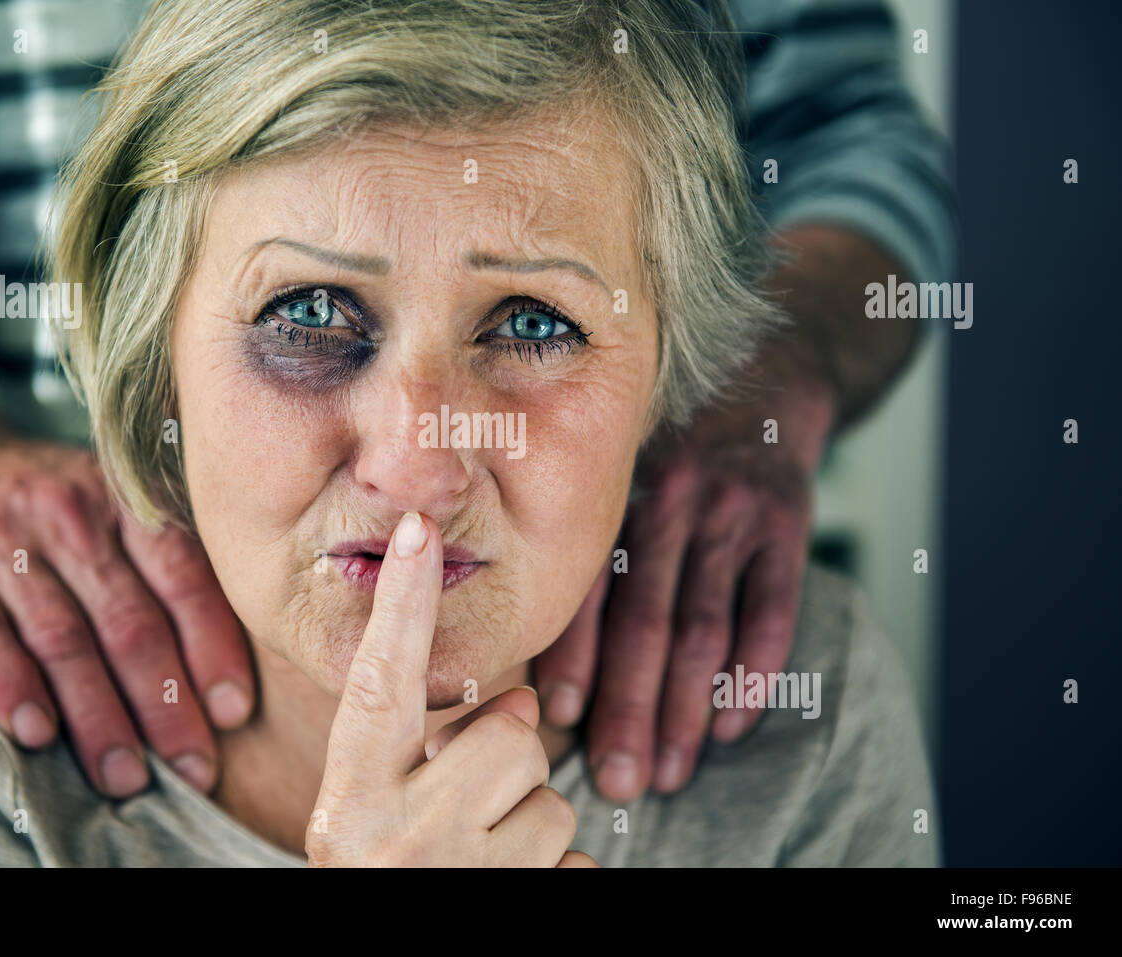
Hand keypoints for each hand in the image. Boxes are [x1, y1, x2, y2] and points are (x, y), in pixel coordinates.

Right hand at [0, 427, 253, 796]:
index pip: (184, 577)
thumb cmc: (47, 508)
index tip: (232, 712)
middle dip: (167, 705)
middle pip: (130, 621)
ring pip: (63, 639)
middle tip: (192, 768)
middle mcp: (71, 515)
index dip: (213, 647)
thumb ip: (162, 564)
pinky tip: (39, 734)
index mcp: (127, 501)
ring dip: (99, 717)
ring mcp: (2, 540)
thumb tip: (222, 665)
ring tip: (127, 776)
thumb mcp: (112, 506)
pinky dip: (11, 688)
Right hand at [307, 511, 596, 867]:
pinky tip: (502, 894)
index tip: (418, 529)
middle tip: (463, 803)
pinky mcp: (520, 910)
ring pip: (552, 803)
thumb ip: (424, 751)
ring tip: (476, 862)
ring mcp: (456, 879)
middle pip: (513, 737)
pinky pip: (575, 866)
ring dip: (529, 828)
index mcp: (350, 793)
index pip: (379, 680)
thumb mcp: (373, 813)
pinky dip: (552, 879)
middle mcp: (393, 833)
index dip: (401, 603)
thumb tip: (526, 704)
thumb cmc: (386, 874)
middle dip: (506, 761)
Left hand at [533, 377, 835, 801]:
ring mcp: (732, 512)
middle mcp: (668, 501)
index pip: (589, 588)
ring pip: (704, 628)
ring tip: (668, 772)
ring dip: (684, 710)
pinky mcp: (788, 523)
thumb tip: (539, 648)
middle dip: (629, 710)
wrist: (763, 380)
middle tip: (617, 779)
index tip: (559, 722)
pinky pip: (772, 610)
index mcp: (614, 494)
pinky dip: (752, 674)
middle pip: (646, 622)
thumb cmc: (667, 450)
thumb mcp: (618, 472)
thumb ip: (588, 542)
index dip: (573, 657)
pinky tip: (729, 726)